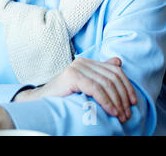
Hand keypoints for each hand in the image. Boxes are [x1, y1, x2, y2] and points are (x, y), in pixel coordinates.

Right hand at [15, 57, 136, 122]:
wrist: (43, 101)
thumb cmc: (65, 96)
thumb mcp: (86, 85)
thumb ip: (101, 74)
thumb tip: (118, 61)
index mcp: (87, 62)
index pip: (115, 71)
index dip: (127, 86)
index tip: (132, 103)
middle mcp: (82, 61)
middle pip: (112, 77)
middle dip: (123, 97)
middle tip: (127, 114)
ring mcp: (77, 67)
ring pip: (106, 84)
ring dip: (117, 102)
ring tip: (120, 115)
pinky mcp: (72, 75)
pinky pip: (96, 88)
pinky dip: (106, 101)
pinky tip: (111, 111)